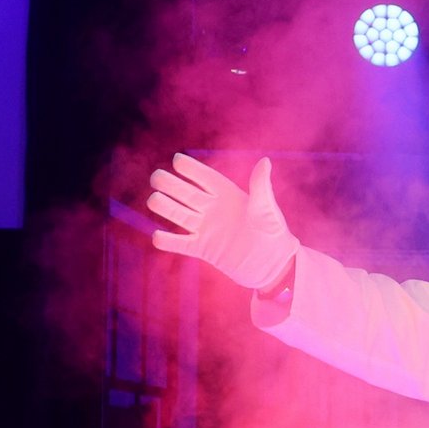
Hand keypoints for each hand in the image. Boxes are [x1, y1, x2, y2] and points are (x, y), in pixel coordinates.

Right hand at [147, 154, 299, 289]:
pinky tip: (158, 237)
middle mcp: (213, 209)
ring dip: (164, 206)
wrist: (274, 266)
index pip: (204, 177)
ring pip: (178, 214)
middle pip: (184, 192)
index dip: (190, 168)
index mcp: (227, 194)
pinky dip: (168, 242)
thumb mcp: (268, 211)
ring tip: (154, 200)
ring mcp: (206, 228)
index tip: (177, 160)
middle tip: (157, 178)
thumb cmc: (274, 235)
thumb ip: (261, 188)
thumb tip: (265, 162)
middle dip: (169, 184)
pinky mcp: (204, 249)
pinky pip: (181, 244)